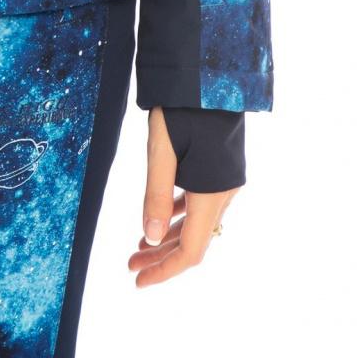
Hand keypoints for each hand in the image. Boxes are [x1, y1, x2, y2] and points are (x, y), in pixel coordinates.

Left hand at [128, 104, 241, 286]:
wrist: (209, 76)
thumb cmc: (182, 109)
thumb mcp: (161, 150)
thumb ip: (155, 195)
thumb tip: (147, 240)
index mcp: (211, 194)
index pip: (190, 251)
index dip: (164, 270)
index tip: (138, 281)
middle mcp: (224, 194)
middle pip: (193, 241)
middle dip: (161, 256)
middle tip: (130, 265)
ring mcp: (225, 184)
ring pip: (197, 225)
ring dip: (169, 237)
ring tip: (139, 246)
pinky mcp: (222, 171)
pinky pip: (201, 205)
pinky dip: (180, 216)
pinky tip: (161, 218)